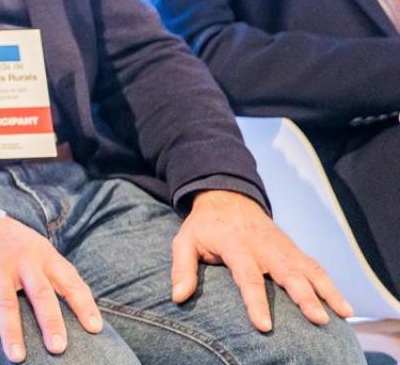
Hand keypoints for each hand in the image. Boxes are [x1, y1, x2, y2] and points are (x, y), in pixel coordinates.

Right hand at [0, 213, 102, 362]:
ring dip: (11, 331)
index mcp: (45, 256)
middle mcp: (23, 260)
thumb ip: (56, 276)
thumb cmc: (14, 244)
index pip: (70, 281)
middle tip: (57, 348)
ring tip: (17, 356)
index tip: (95, 329)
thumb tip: (85, 316)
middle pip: (40, 293)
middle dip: (50, 322)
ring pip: (6, 302)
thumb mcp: (39, 250)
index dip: (84, 305)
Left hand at [172, 189, 351, 331]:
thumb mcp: (185, 241)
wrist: (228, 197)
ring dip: (327, 291)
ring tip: (343, 315)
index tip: (265, 326)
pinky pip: (315, 266)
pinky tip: (344, 307)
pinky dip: (331, 285)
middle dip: (304, 296)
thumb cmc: (204, 226)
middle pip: (287, 272)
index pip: (248, 276)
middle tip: (318, 319)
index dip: (256, 302)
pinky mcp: (293, 249)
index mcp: (235, 244)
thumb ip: (182, 268)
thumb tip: (178, 297)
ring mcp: (282, 246)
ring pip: (309, 268)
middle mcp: (264, 245)